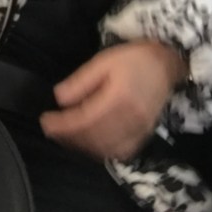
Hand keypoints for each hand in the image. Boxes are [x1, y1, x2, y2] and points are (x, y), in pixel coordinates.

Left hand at [39, 40, 187, 160]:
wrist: (166, 64)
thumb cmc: (133, 58)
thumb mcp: (103, 61)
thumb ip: (81, 81)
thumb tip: (59, 99)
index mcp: (119, 98)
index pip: (84, 119)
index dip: (62, 124)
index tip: (44, 121)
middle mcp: (130, 119)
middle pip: (93, 138)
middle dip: (68, 137)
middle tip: (50, 129)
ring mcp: (139, 131)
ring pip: (105, 149)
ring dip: (81, 146)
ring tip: (64, 136)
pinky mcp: (144, 136)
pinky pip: (120, 152)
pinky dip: (101, 152)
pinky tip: (89, 144)